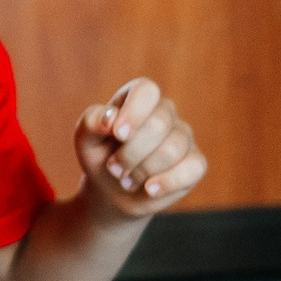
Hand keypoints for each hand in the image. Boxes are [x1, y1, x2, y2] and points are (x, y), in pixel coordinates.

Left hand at [76, 78, 205, 218]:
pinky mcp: (195, 163)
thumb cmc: (100, 155)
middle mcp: (165, 112)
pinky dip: (167, 182)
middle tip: (113, 168)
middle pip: (158, 124)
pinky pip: (193, 168)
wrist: (111, 189)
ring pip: (172, 149)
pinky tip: (149, 189)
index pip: (146, 90)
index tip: (117, 135)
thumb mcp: (85, 138)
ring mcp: (183, 137)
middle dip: (130, 153)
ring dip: (142, 171)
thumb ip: (92, 121)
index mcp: (138, 97)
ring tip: (126, 180)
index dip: (133, 112)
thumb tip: (111, 118)